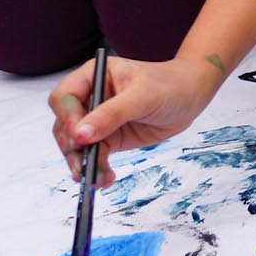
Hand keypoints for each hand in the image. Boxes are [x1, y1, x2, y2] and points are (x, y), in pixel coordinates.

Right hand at [48, 55, 220, 187]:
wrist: (191, 95)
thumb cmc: (169, 85)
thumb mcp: (142, 97)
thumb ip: (111, 114)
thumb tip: (80, 135)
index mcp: (92, 76)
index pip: (64, 98)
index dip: (67, 118)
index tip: (78, 138)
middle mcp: (90, 97)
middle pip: (65, 126)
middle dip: (72, 148)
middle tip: (82, 167)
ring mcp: (97, 119)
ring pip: (77, 145)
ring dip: (82, 163)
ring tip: (95, 179)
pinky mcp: (109, 137)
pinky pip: (95, 155)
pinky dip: (97, 168)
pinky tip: (104, 179)